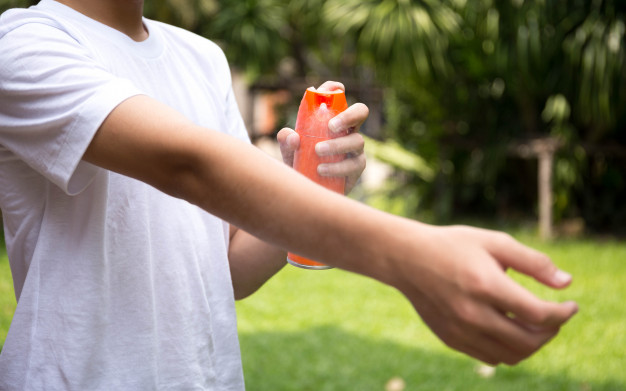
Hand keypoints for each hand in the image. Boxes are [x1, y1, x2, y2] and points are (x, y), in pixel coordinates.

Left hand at [277, 81, 367, 193]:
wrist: (307, 189)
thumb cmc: (300, 163)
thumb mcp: (288, 151)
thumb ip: (286, 140)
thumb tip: (293, 136)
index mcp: (332, 119)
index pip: (337, 98)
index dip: (335, 89)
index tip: (330, 89)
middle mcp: (347, 130)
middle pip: (361, 112)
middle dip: (349, 115)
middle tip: (331, 126)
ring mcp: (355, 149)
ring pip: (357, 140)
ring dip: (337, 145)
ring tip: (318, 151)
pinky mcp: (357, 168)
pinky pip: (354, 164)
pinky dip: (337, 167)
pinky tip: (322, 169)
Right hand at [387, 223, 577, 365]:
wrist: (406, 259)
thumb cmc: (453, 245)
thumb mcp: (494, 242)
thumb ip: (533, 262)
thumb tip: (566, 283)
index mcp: (485, 285)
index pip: (538, 314)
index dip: (562, 313)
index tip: (570, 306)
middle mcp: (471, 313)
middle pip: (528, 341)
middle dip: (550, 332)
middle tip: (554, 317)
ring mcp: (459, 330)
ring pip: (511, 355)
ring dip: (531, 344)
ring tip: (533, 326)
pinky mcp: (450, 339)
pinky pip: (490, 357)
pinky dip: (508, 349)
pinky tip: (508, 329)